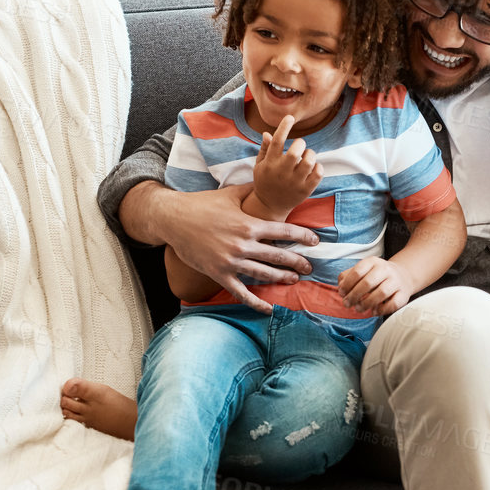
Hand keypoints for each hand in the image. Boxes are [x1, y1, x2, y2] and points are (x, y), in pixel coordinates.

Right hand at [152, 182, 317, 312]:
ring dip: (282, 278)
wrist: (173, 219)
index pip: (283, 231)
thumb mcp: (229, 194)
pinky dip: (256, 303)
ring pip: (264, 274)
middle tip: (310, 267)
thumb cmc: (201, 204)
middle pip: (278, 255)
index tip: (315, 241)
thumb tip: (266, 179)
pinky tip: (269, 309)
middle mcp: (243, 244)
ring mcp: (231, 261)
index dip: (302, 236)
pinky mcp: (219, 274)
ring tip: (294, 280)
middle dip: (297, 261)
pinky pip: (241, 292)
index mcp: (248, 224)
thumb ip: (251, 190)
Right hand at [250, 115, 322, 219]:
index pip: (277, 141)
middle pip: (295, 152)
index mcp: (270, 164)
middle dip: (300, 143)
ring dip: (310, 154)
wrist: (269, 206)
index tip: (290, 117)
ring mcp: (295, 182)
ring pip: (309, 162)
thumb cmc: (265, 182)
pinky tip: (313, 167)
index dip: (284, 126)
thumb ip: (265, 149)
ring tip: (307, 156)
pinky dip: (318, 167)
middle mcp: (282, 173)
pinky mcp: (305, 190)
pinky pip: (318, 174)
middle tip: (299, 145)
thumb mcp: (259, 166)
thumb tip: (267, 133)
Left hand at [338, 257, 414, 315]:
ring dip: (366, 303)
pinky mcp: (404, 294)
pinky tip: (374, 312)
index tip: (342, 293)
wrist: (403, 276)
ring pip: (381, 293)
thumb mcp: (363, 270)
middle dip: (354, 296)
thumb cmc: (376, 276)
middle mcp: (385, 269)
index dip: (347, 284)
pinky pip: (393, 303)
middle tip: (347, 304)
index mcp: (373, 262)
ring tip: (358, 309)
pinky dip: (382, 309)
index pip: (357, 272)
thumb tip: (341, 288)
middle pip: (368, 283)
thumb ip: (348, 276)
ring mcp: (396, 281)